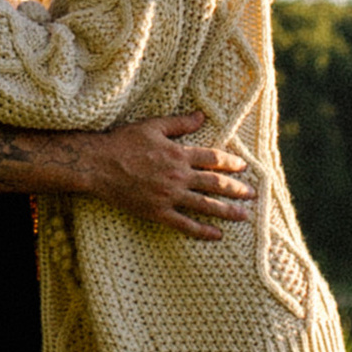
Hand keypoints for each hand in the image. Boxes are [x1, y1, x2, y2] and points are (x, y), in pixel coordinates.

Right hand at [88, 114, 254, 239]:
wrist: (98, 164)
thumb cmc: (122, 142)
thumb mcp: (152, 126)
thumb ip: (179, 123)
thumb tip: (201, 115)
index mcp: (178, 154)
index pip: (212, 159)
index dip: (230, 163)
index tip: (243, 167)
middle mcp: (178, 176)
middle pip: (214, 184)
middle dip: (236, 189)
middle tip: (253, 194)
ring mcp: (169, 196)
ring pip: (205, 205)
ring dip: (227, 211)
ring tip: (244, 216)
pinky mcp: (157, 212)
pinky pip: (184, 224)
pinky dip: (202, 231)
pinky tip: (217, 235)